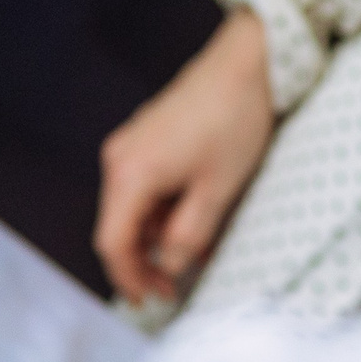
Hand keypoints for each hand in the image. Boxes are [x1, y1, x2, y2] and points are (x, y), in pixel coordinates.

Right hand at [94, 8, 275, 303]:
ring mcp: (130, 144)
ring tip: (196, 253)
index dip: (128, 279)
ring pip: (133, 208)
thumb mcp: (217, 191)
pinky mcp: (145, 136)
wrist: (247, 60)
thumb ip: (188, 237)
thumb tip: (169, 266)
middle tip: (174, 287)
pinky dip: (162, 210)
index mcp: (130, 174)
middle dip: (145, 261)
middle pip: (119, 227)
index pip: (113, 243)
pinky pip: (144, 186)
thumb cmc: (235, 121)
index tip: (149, 301)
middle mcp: (119, 158)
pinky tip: (192, 219)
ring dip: (157, 236)